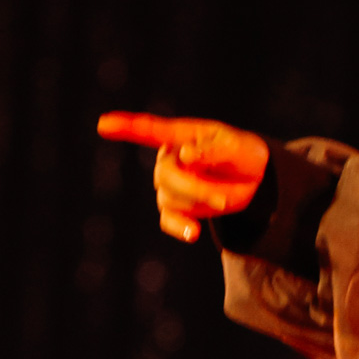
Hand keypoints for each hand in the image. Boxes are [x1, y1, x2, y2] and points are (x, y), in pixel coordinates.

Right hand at [97, 112, 269, 242]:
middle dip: (195, 189)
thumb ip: (212, 149)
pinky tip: (192, 234)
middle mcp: (168, 159)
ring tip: (224, 200)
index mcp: (179, 136)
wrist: (255, 178)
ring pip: (170, 198)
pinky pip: (169, 219)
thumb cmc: (242, 153)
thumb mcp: (236, 146)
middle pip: (164, 176)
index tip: (103, 124)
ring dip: (199, 203)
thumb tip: (184, 156)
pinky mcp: (177, 208)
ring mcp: (170, 184)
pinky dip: (179, 227)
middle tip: (223, 199)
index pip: (148, 130)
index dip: (126, 127)